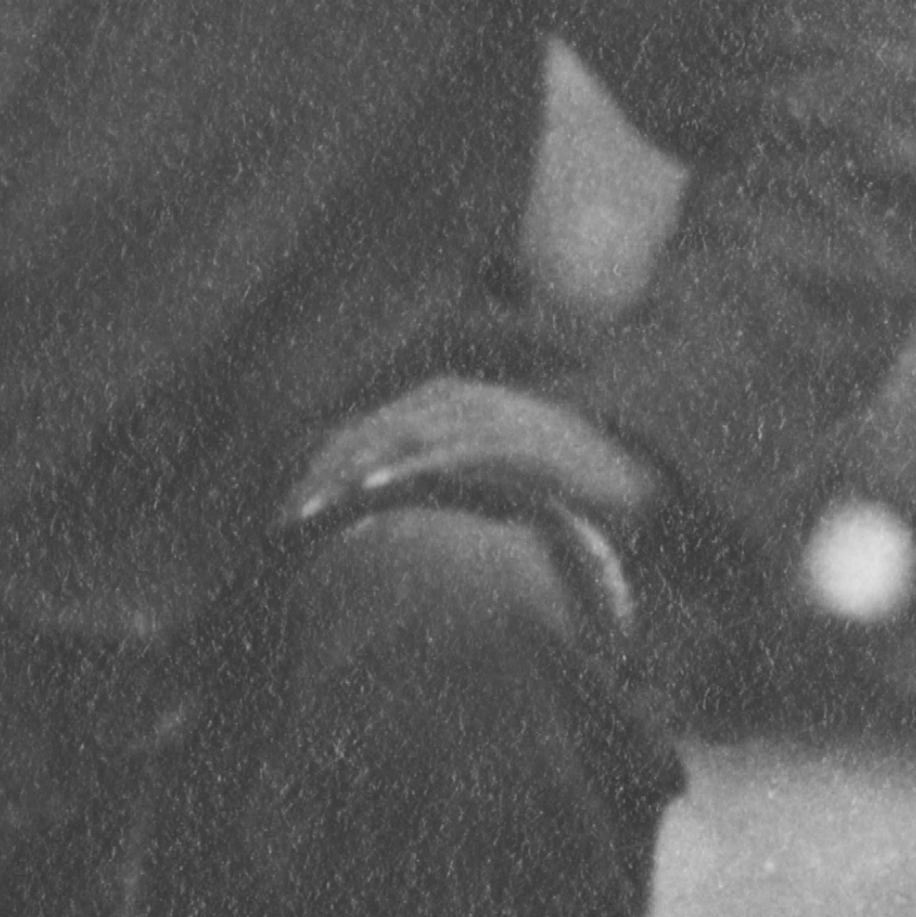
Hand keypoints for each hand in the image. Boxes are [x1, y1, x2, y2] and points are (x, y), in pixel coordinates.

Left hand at [284, 378, 661, 541]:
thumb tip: (378, 504)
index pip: (363, 431)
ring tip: (317, 508)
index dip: (322, 468)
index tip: (291, 511)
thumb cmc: (547, 473)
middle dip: (324, 475)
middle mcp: (454, 398)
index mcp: (439, 400)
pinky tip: (371, 491)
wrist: (625, 469)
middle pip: (370, 432)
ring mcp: (483, 416)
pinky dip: (405, 469)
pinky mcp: (509, 440)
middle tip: (289, 517)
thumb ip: (431, 473)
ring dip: (351, 474)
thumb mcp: (478, 467)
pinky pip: (445, 453)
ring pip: (398, 441)